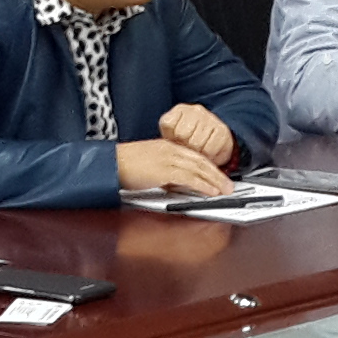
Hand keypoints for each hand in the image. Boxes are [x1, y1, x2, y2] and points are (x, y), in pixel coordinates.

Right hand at [117, 137, 236, 195]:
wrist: (109, 164)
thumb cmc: (122, 166)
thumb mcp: (149, 167)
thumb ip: (164, 173)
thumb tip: (175, 185)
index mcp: (166, 146)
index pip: (194, 155)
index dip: (209, 166)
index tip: (218, 175)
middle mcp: (170, 149)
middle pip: (201, 160)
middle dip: (217, 173)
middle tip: (229, 184)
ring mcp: (168, 158)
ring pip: (199, 168)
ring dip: (215, 180)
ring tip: (225, 190)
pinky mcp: (164, 169)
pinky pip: (189, 177)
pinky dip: (203, 184)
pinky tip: (210, 191)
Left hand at [157, 102, 236, 162]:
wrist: (213, 141)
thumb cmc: (188, 141)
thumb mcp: (172, 137)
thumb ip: (166, 139)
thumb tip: (163, 152)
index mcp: (179, 110)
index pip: (168, 124)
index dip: (171, 138)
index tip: (176, 142)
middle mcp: (195, 110)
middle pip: (182, 135)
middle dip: (184, 147)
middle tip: (188, 149)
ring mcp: (210, 118)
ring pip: (197, 143)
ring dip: (196, 153)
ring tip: (198, 151)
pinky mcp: (222, 129)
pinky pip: (210, 148)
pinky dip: (208, 156)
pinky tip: (207, 152)